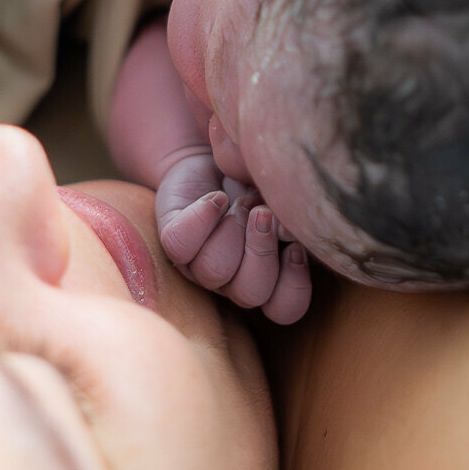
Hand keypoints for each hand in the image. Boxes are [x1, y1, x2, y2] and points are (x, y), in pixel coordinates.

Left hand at [155, 153, 311, 323]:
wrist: (220, 161)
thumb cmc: (262, 184)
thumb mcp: (285, 201)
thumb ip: (292, 222)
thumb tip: (287, 233)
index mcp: (268, 278)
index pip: (284, 309)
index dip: (294, 282)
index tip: (295, 246)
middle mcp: (232, 280)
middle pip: (249, 293)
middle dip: (261, 250)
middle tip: (263, 213)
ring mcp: (198, 266)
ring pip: (213, 270)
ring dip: (233, 229)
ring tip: (241, 201)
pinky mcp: (173, 240)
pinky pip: (180, 244)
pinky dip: (202, 217)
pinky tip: (217, 198)